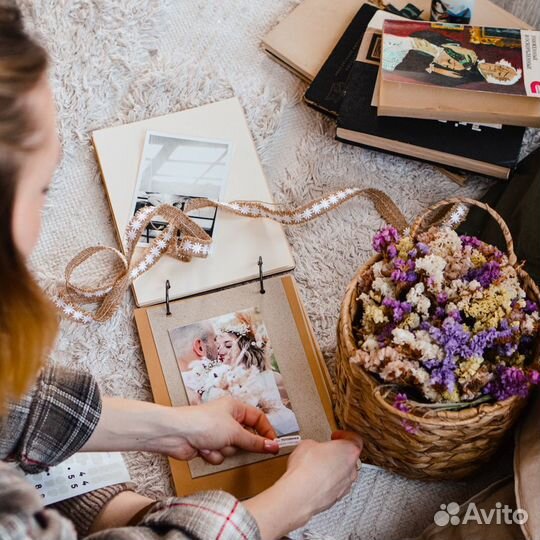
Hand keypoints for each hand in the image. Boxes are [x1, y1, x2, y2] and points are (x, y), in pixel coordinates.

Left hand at [150, 397, 279, 463]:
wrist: (176, 434)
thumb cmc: (202, 423)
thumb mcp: (235, 432)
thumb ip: (255, 441)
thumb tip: (272, 445)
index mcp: (235, 407)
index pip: (258, 418)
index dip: (266, 431)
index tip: (272, 445)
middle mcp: (227, 419)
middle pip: (246, 436)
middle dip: (239, 443)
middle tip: (234, 442)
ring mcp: (218, 433)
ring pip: (233, 449)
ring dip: (224, 450)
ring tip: (214, 443)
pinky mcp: (209, 445)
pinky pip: (221, 456)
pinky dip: (214, 455)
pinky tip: (204, 448)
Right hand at [282, 431, 362, 515]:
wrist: (299, 494)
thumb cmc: (306, 469)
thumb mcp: (307, 444)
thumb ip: (317, 444)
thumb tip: (313, 448)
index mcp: (348, 451)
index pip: (355, 439)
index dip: (345, 436)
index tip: (336, 436)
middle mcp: (351, 469)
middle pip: (350, 458)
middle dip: (338, 454)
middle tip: (326, 450)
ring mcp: (345, 486)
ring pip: (344, 474)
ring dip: (334, 469)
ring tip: (317, 466)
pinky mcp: (336, 498)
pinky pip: (335, 486)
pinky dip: (328, 483)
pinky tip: (314, 480)